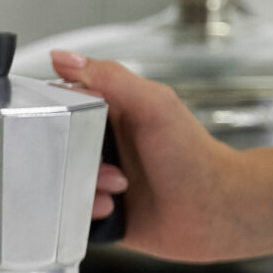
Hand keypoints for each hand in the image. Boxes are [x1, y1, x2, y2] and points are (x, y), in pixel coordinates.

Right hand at [47, 49, 265, 261]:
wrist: (216, 208)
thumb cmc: (194, 154)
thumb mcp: (154, 105)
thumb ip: (111, 78)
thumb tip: (64, 57)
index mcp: (111, 112)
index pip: (62, 106)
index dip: (56, 117)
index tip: (62, 128)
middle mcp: (103, 145)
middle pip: (57, 149)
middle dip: (71, 160)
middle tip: (101, 163)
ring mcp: (101, 179)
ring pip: (61, 184)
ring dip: (83, 188)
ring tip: (117, 188)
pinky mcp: (102, 211)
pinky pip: (71, 214)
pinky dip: (86, 212)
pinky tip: (113, 208)